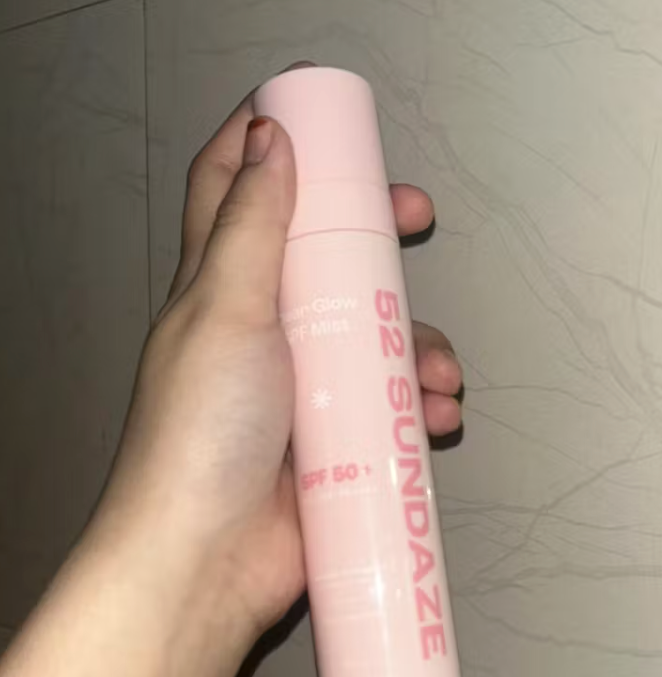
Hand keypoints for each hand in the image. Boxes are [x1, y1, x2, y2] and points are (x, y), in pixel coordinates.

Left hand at [93, 88, 461, 651]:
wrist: (210, 561)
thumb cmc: (204, 429)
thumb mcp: (224, 311)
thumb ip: (251, 226)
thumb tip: (269, 135)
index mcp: (218, 287)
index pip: (235, 191)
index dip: (272, 142)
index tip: (326, 115)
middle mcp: (260, 329)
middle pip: (322, 256)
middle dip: (373, 233)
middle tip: (418, 217)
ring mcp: (300, 389)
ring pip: (371, 334)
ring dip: (416, 342)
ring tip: (441, 376)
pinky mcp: (334, 442)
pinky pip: (389, 404)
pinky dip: (421, 405)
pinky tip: (438, 419)